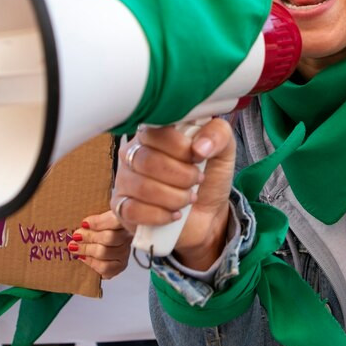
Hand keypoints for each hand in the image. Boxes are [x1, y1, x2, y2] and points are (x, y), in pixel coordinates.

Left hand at [69, 210, 131, 278]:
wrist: (103, 248)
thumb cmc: (99, 230)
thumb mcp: (98, 221)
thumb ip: (92, 222)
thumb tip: (82, 225)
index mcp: (123, 221)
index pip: (115, 220)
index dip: (99, 222)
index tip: (84, 223)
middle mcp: (127, 237)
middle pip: (109, 237)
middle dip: (89, 237)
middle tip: (76, 236)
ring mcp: (124, 253)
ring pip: (104, 252)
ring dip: (86, 249)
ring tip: (74, 247)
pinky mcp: (119, 266)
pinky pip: (105, 267)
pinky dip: (91, 262)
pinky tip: (83, 257)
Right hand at [111, 118, 235, 270]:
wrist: (207, 213)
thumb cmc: (209, 175)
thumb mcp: (223, 150)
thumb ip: (217, 135)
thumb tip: (200, 147)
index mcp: (155, 132)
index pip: (156, 131)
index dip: (180, 147)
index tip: (199, 157)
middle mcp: (134, 152)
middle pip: (146, 160)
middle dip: (180, 175)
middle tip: (197, 179)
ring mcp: (125, 179)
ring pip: (141, 186)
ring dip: (173, 196)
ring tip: (190, 198)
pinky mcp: (122, 207)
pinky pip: (131, 210)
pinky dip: (159, 215)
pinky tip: (175, 214)